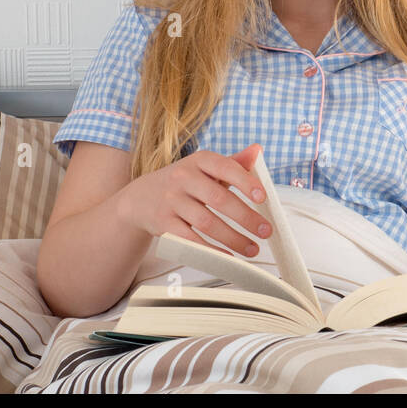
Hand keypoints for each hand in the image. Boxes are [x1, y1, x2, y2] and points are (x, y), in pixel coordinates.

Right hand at [114, 142, 271, 256]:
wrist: (140, 197)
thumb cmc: (182, 182)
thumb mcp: (205, 168)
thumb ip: (233, 162)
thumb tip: (258, 151)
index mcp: (199, 161)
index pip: (225, 167)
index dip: (245, 182)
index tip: (263, 197)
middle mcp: (183, 178)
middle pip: (218, 199)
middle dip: (246, 217)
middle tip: (265, 231)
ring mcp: (171, 201)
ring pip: (206, 222)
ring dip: (233, 238)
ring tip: (252, 248)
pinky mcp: (163, 223)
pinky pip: (190, 239)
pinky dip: (211, 250)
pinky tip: (228, 256)